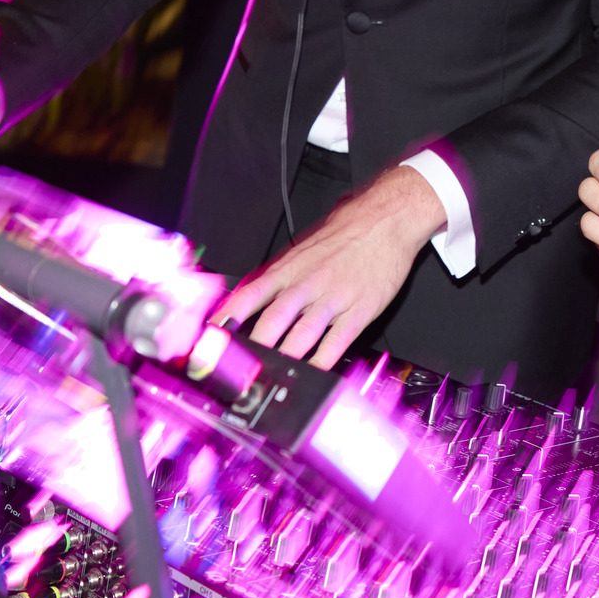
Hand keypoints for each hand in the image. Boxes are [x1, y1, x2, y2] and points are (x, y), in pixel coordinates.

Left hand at [212, 165, 442, 368]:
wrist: (385, 219)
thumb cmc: (343, 233)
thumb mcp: (302, 248)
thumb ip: (277, 275)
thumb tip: (247, 297)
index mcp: (289, 268)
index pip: (250, 294)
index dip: (228, 317)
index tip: (213, 337)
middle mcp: (307, 284)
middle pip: (273, 320)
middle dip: (254, 347)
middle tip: (241, 368)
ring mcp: (333, 298)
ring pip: (302, 334)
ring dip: (284, 358)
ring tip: (271, 377)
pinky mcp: (359, 310)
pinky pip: (337, 341)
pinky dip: (323, 360)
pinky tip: (314, 372)